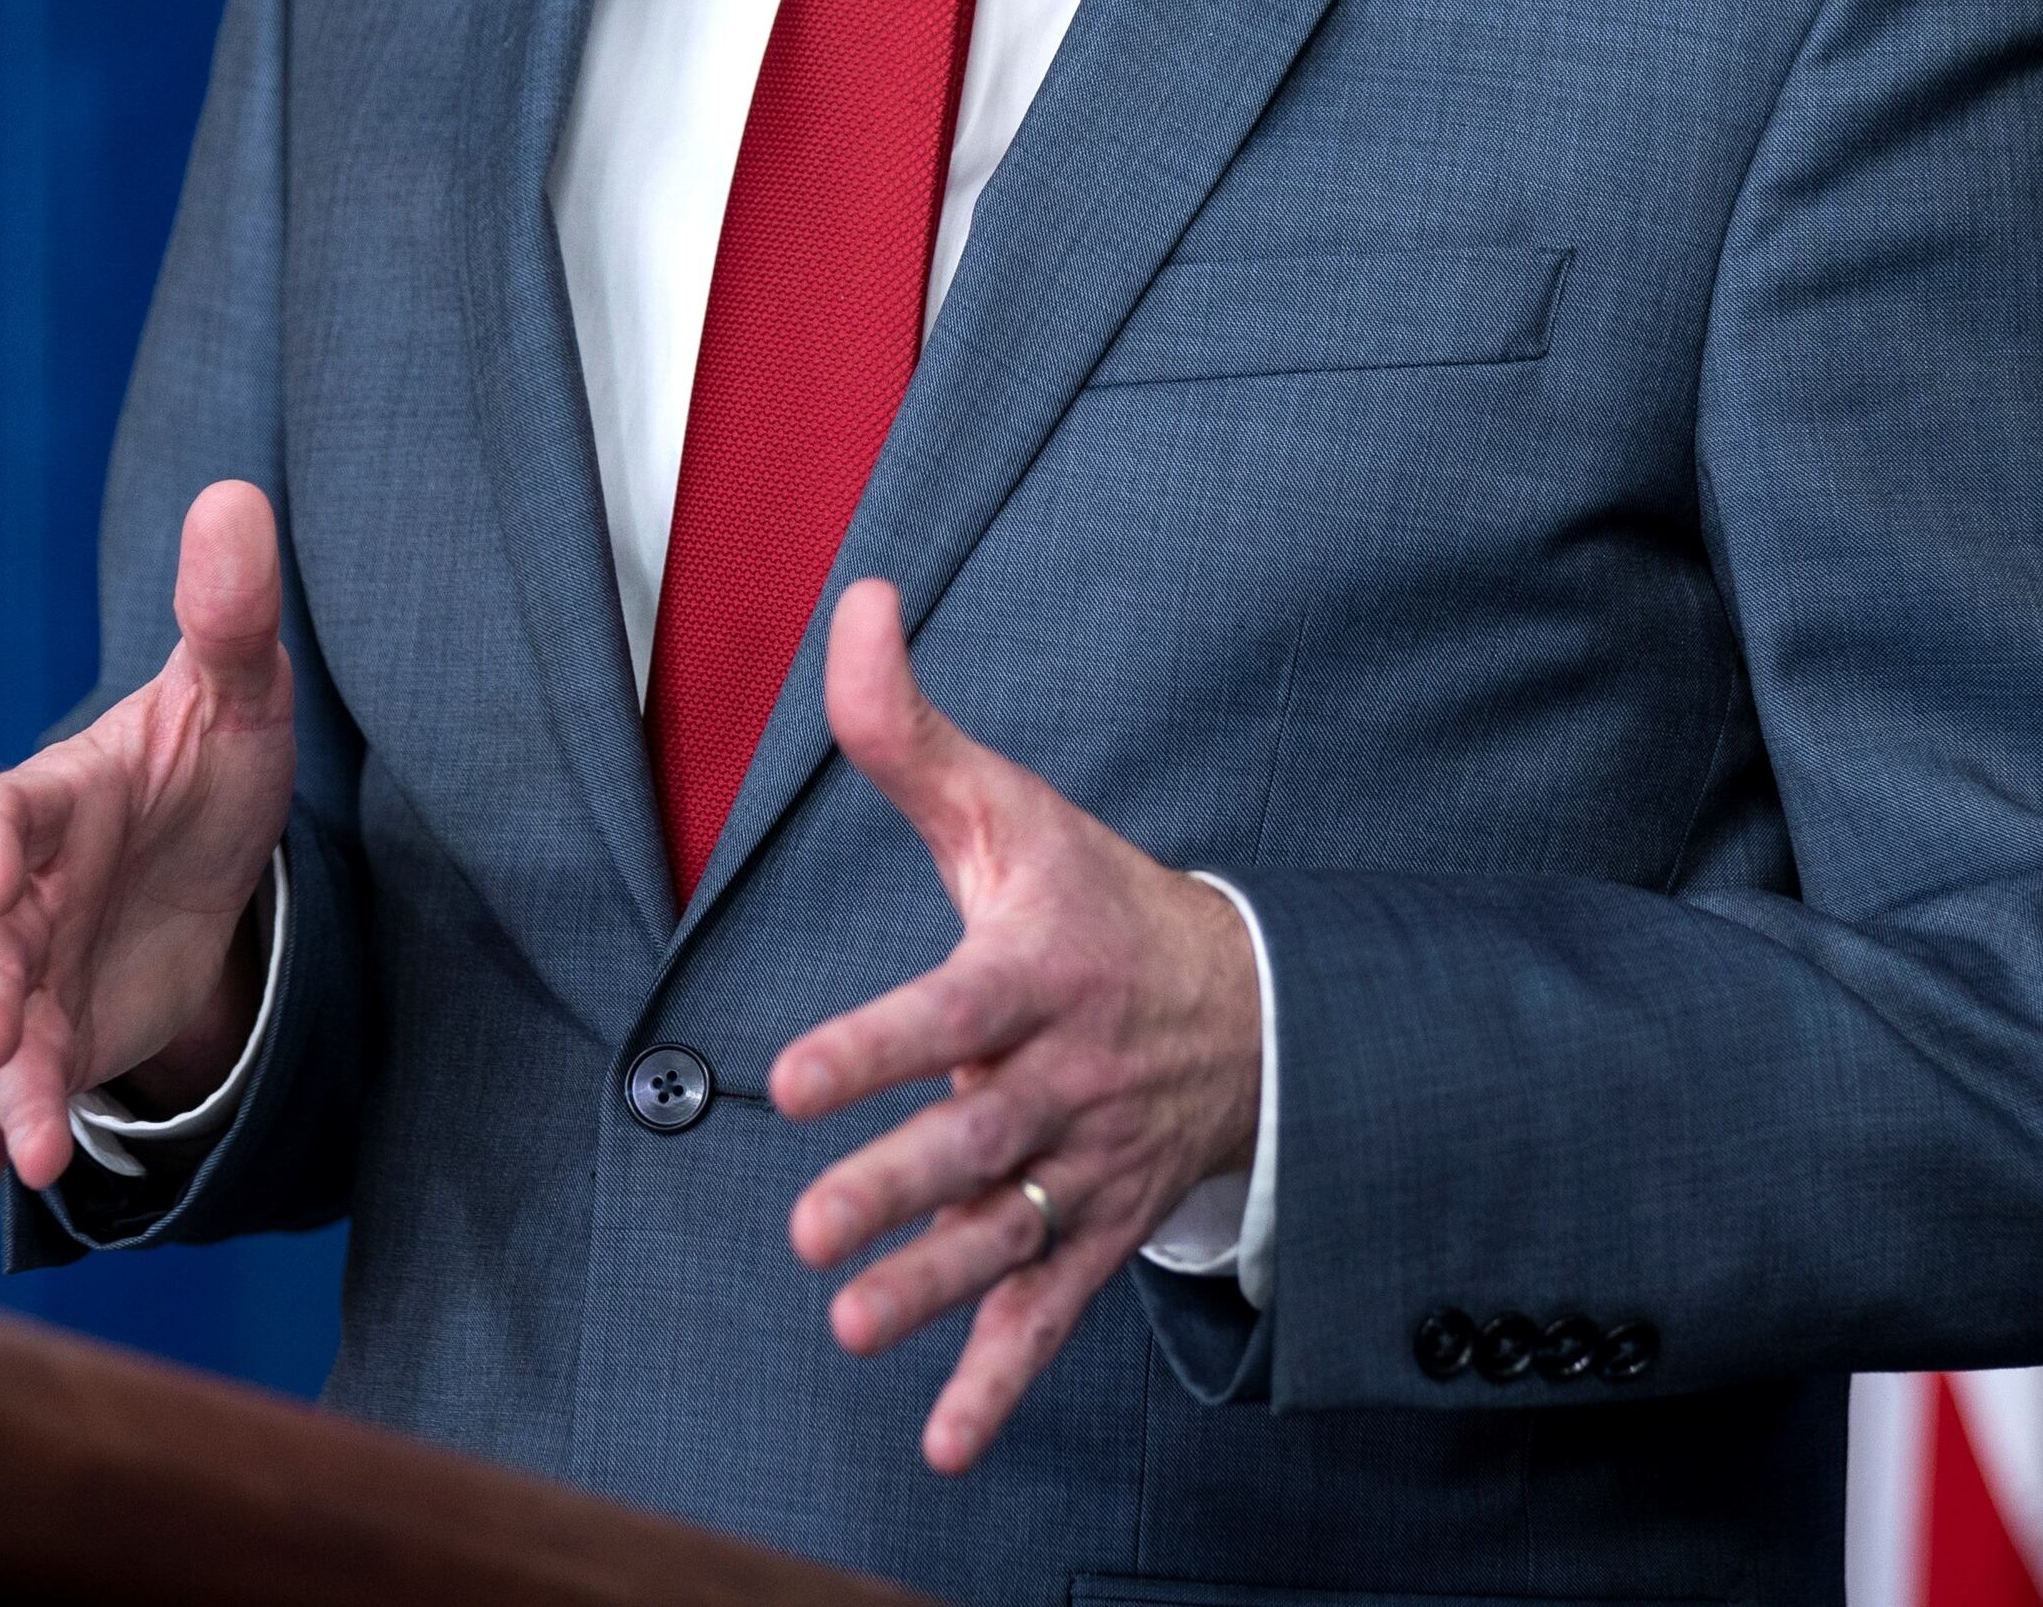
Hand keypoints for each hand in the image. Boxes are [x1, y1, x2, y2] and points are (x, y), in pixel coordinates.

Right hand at [0, 477, 298, 1257]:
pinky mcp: (49, 1045)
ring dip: (6, 1095)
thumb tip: (237, 498)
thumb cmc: (209, 759)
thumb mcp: (240, 691)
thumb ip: (229, 610)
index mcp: (54, 801)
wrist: (212, 849)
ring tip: (34, 1154)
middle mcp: (22, 896)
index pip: (1, 814)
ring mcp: (29, 977)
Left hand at [769, 581, 1263, 1473]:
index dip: (877, 1046)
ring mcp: (1084, 1164)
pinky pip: (1052, 1313)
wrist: (1244, 1003)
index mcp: (1035, 972)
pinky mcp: (1096, 1230)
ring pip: (1006, 1234)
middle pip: (973, 1139)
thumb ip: (909, 727)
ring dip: (931, 1289)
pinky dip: (1001, 1380)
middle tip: (813, 1231)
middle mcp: (1063, 1078)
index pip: (947, 1010)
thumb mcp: (1007, 808)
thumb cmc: (1092, 897)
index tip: (799, 1080)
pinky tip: (944, 1440)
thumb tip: (856, 602)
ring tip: (850, 1325)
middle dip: (897, 1187)